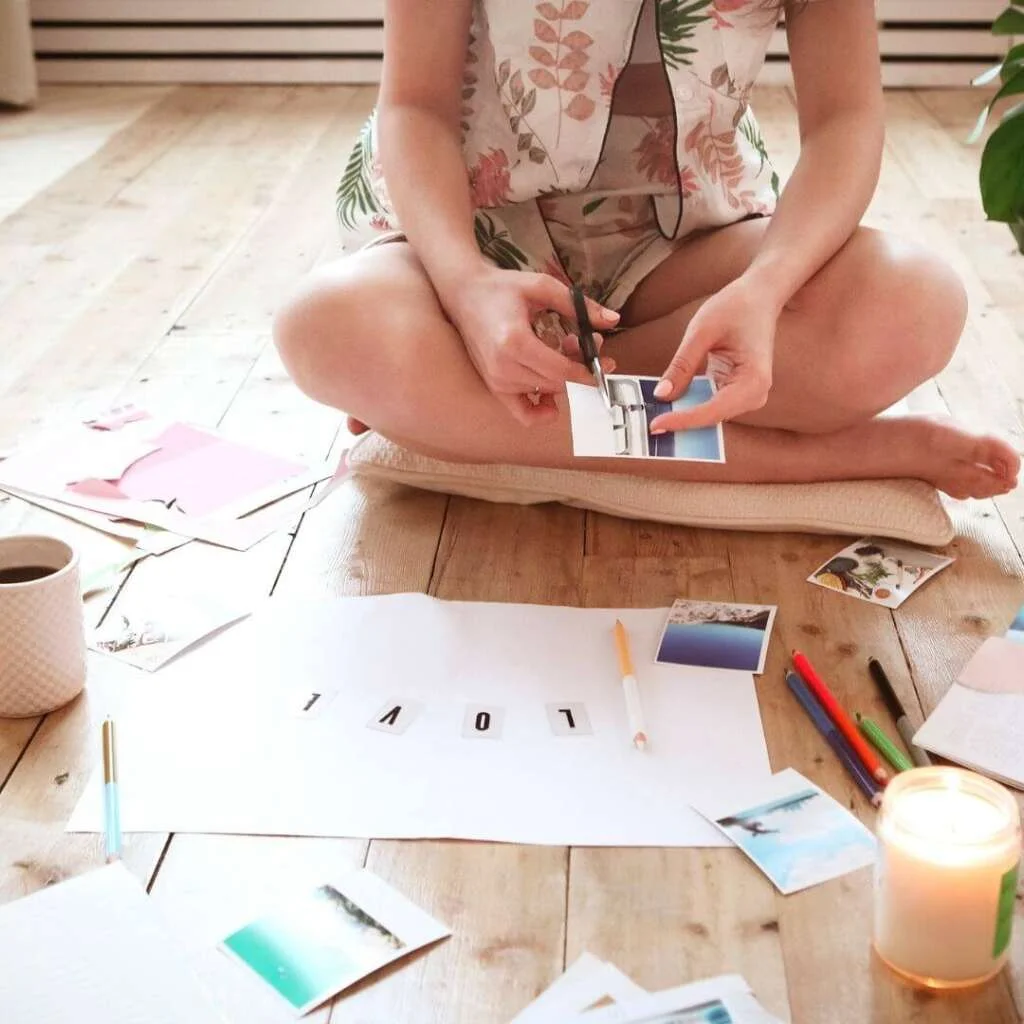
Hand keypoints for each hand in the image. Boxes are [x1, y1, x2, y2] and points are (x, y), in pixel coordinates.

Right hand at [447, 267, 618, 425]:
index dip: (588, 372)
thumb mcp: (542, 287)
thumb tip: (613, 320)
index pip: (561, 371)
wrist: (464, 294)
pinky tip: (552, 398)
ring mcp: (496, 381)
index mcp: (514, 341)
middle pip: (556, 384)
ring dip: (562, 379)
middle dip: (578, 370)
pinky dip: (541, 410)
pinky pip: (523, 413)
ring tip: (561, 350)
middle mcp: (503, 367)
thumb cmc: (502, 288)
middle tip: (583, 345)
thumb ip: (579, 305)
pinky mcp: (494, 387)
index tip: (606, 363)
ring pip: (545, 394)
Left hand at [648, 278, 777, 432]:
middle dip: (681, 423)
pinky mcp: (735, 392)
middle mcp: (755, 394)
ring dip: (683, 416)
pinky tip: (667, 406)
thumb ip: (682, 365)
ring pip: (709, 416)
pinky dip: (689, 405)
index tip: (655, 425)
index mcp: (753, 380)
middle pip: (712, 418)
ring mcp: (747, 395)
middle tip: (648, 427)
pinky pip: (709, 405)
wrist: (760, 297)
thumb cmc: (736, 307)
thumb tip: (661, 395)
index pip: (713, 411)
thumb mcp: (702, 331)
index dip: (683, 420)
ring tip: (653, 418)